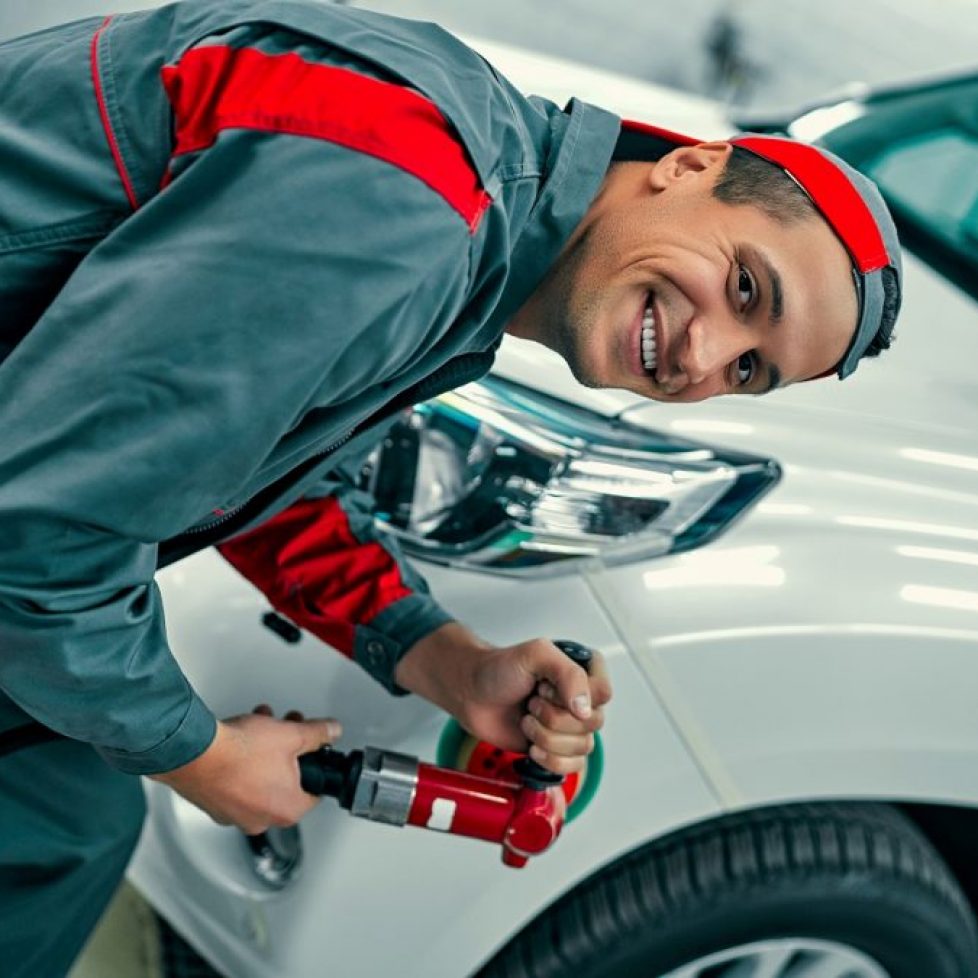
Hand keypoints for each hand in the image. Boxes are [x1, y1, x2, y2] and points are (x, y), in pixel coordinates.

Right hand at [150, 706, 341, 834]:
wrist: (193, 753)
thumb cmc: (238, 752)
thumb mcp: (292, 735)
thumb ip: (318, 734)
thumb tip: (331, 731)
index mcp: (286, 810)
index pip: (314, 791)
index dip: (315, 764)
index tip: (312, 751)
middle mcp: (259, 820)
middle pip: (286, 781)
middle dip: (288, 750)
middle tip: (286, 730)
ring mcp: (233, 815)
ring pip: (260, 779)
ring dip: (264, 751)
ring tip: (260, 726)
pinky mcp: (212, 804)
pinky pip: (235, 783)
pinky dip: (241, 762)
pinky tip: (239, 737)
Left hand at [395, 623, 611, 775]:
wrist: (471, 693)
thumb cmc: (498, 670)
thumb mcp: (535, 655)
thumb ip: (568, 674)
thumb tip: (585, 709)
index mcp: (584, 669)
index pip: (603, 693)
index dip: (572, 696)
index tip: (544, 687)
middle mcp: (582, 698)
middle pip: (593, 723)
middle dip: (553, 718)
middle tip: (531, 703)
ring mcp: (571, 725)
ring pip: (584, 748)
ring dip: (547, 738)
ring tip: (527, 720)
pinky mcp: (558, 749)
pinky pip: (574, 767)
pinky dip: (550, 760)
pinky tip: (533, 747)